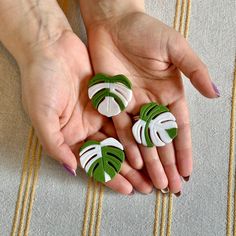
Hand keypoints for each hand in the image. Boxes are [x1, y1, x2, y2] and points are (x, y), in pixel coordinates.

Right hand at [19, 30, 152, 194]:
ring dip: (137, 152)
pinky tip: (151, 139)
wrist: (50, 47)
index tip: (128, 189)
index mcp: (69, 136)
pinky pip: (126, 116)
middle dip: (129, 170)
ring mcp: (98, 113)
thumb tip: (72, 169)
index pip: (93, 162)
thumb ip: (55, 144)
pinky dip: (137, 128)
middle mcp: (85, 127)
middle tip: (148, 184)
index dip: (110, 176)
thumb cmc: (40, 81)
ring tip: (154, 167)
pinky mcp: (109, 99)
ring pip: (122, 137)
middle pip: (111, 153)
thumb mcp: (42, 115)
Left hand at [82, 10, 218, 192]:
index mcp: (170, 93)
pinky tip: (135, 162)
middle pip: (161, 140)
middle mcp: (152, 104)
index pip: (179, 129)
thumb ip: (195, 71)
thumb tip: (216, 93)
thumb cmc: (146, 32)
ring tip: (155, 182)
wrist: (114, 24)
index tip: (188, 171)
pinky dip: (128, 146)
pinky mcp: (114, 103)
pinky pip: (122, 129)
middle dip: (167, 163)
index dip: (184, 150)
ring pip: (142, 140)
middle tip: (172, 187)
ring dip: (149, 161)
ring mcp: (133, 106)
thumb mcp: (176, 49)